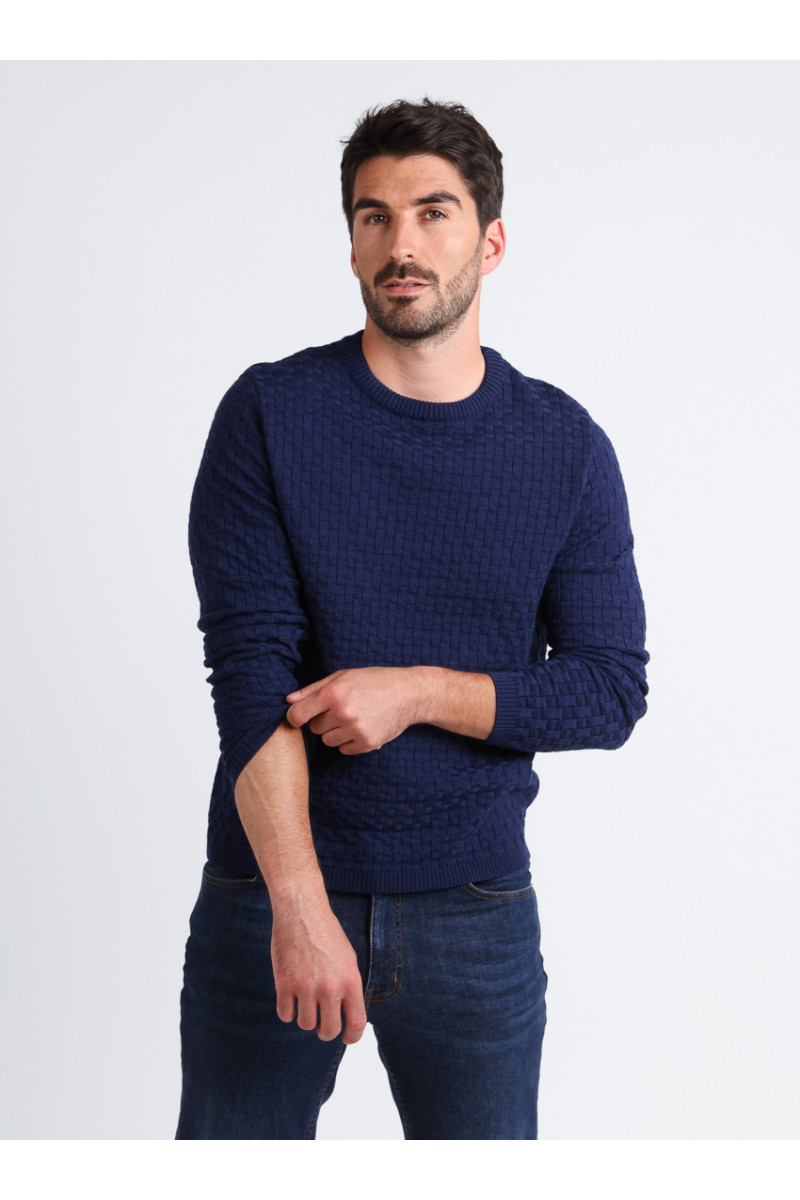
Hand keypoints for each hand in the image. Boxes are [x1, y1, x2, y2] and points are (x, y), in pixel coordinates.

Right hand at [271, 890, 366, 1043]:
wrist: (302, 912)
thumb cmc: (326, 933)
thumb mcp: (348, 959)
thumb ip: (348, 987)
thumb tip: (347, 1014)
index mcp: (350, 981)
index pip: (356, 1023)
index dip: (352, 1037)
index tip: (346, 1038)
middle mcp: (329, 987)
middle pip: (328, 1030)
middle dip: (325, 1031)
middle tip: (322, 1024)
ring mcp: (305, 986)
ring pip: (305, 1024)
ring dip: (305, 1018)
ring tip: (305, 1003)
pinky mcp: (284, 983)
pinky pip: (285, 1014)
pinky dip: (287, 1011)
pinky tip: (290, 998)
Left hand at [285, 666, 420, 754]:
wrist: (409, 694)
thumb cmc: (374, 681)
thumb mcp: (343, 676)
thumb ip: (313, 689)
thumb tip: (288, 701)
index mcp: (334, 693)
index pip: (297, 715)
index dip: (296, 716)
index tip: (300, 716)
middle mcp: (343, 712)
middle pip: (314, 728)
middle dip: (323, 720)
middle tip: (342, 709)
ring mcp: (356, 730)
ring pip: (328, 741)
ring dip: (336, 732)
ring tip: (354, 717)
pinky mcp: (367, 743)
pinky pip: (344, 750)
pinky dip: (349, 741)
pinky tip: (363, 727)